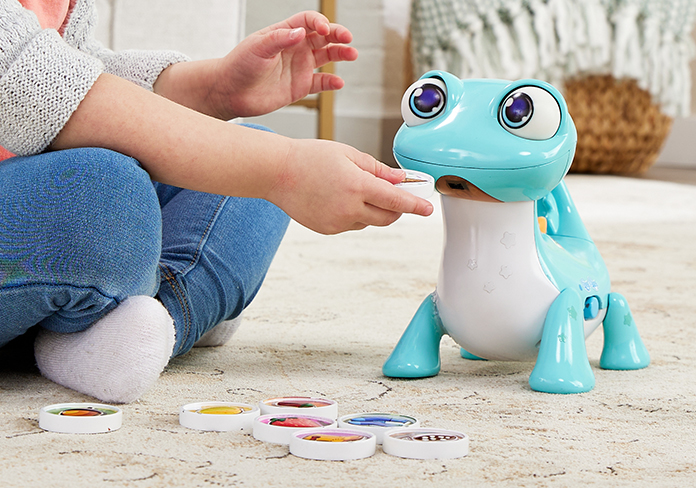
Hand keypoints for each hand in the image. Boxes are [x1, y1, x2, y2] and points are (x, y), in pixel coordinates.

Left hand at [207, 11, 357, 118]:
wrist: (230, 92)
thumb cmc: (239, 65)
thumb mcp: (257, 48)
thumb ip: (279, 39)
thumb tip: (300, 32)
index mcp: (284, 33)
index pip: (308, 21)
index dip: (319, 22)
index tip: (324, 29)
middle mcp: (295, 48)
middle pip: (323, 36)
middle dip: (337, 35)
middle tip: (347, 38)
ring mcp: (299, 67)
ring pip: (327, 56)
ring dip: (340, 54)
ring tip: (352, 54)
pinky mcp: (300, 87)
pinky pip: (321, 83)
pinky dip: (331, 82)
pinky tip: (338, 82)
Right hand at [266, 139, 433, 234]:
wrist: (277, 172)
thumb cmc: (310, 157)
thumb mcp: (348, 154)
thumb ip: (377, 168)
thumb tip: (398, 179)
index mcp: (357, 186)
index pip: (396, 201)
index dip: (415, 205)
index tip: (427, 208)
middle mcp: (349, 209)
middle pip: (387, 217)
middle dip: (397, 208)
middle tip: (397, 194)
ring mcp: (337, 222)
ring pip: (369, 221)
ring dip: (374, 210)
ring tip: (356, 188)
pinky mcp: (327, 229)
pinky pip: (352, 225)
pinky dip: (355, 214)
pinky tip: (339, 197)